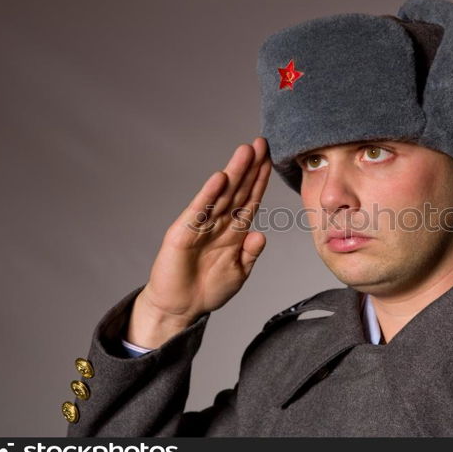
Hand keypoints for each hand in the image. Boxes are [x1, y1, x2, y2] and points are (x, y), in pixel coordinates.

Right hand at [127, 137, 271, 347]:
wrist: (180, 308)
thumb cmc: (209, 289)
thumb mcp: (239, 272)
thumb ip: (250, 254)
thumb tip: (262, 235)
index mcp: (234, 230)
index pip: (251, 199)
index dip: (261, 179)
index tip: (272, 158)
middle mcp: (219, 222)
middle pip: (239, 190)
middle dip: (251, 167)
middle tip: (262, 143)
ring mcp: (201, 225)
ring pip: (221, 194)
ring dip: (234, 173)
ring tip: (246, 151)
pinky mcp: (183, 233)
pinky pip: (199, 211)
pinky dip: (210, 195)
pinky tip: (221, 178)